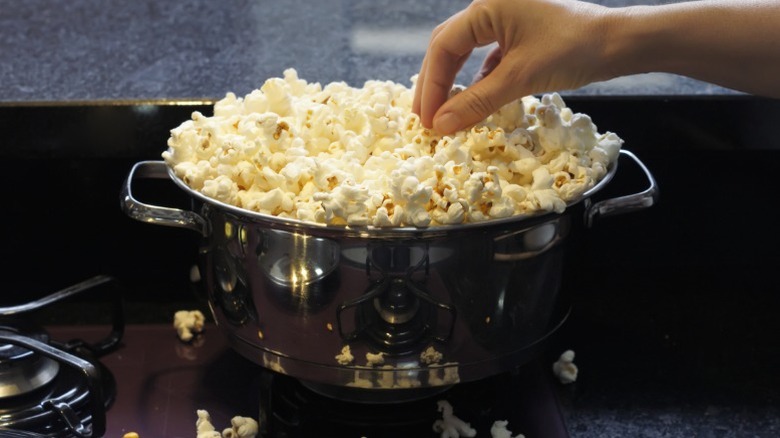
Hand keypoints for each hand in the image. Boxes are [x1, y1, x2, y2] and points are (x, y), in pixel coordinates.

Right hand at [412, 0, 611, 134]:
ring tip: (444, 113)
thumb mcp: (520, 78)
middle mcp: (491, 7)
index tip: (426, 120)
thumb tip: (441, 125)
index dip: (430, 86)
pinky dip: (477, 80)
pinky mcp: (520, 34)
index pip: (443, 48)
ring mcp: (506, 18)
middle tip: (424, 119)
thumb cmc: (573, 50)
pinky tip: (474, 100)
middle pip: (448, 47)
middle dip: (435, 84)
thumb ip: (476, 102)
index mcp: (486, 6)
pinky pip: (487, 57)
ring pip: (466, 53)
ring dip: (453, 83)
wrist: (619, 43)